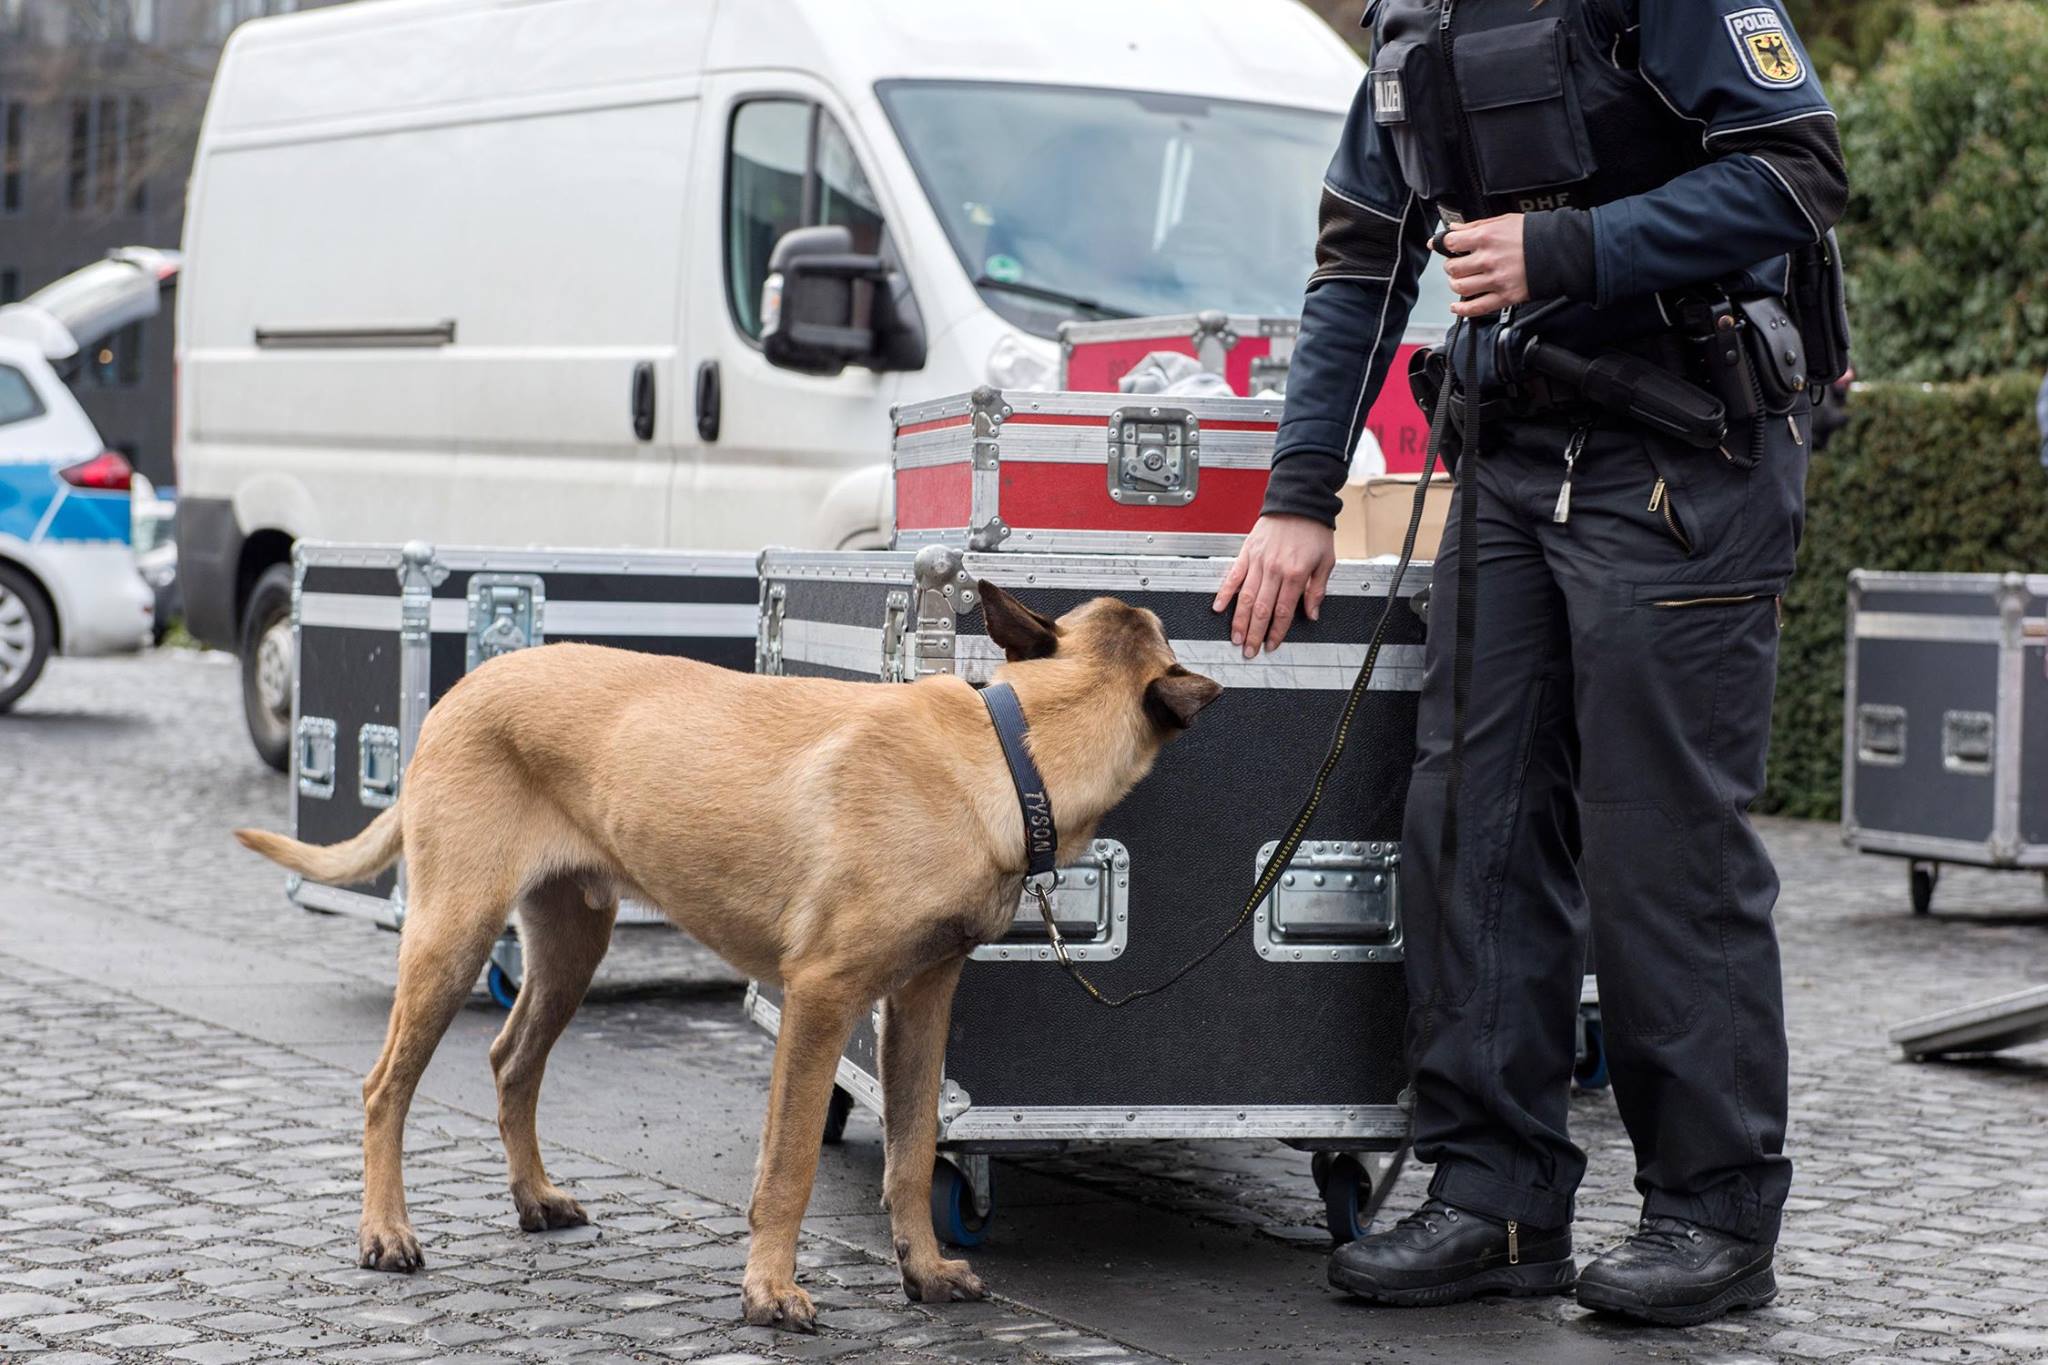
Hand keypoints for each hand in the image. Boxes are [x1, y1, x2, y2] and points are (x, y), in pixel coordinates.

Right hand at [1212, 515, 1336, 658]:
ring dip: (1239, 621)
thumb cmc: (1313, 529)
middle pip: (1262, 610)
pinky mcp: (1246, 553)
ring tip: (1236, 638)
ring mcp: (1258, 562)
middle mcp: (1274, 570)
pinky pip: (1233, 577)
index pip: (1283, 611)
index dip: (1277, 632)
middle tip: (1249, 651)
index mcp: (1295, 574)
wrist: (1298, 501)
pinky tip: (1219, 608)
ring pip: (1246, 598)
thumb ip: (1317, 590)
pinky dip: (1225, 593)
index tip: (1272, 645)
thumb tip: (1312, 613)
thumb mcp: (1326, 561)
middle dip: (1255, 634)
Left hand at [1442, 214, 1529, 318]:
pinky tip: (1457, 307)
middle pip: (1452, 268)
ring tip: (1461, 280)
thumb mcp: (1503, 220)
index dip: (1443, 244)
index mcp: (1486, 237)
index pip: (1450, 243)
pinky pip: (1476, 308)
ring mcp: (1495, 280)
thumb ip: (1475, 225)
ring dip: (1456, 284)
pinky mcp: (1505, 296)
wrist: (1560, 250)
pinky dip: (1462, 310)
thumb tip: (1454, 228)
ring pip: (1460, 288)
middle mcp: (1488, 259)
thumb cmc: (1535, 234)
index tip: (1443, 246)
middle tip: (1457, 264)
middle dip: (1451, 266)